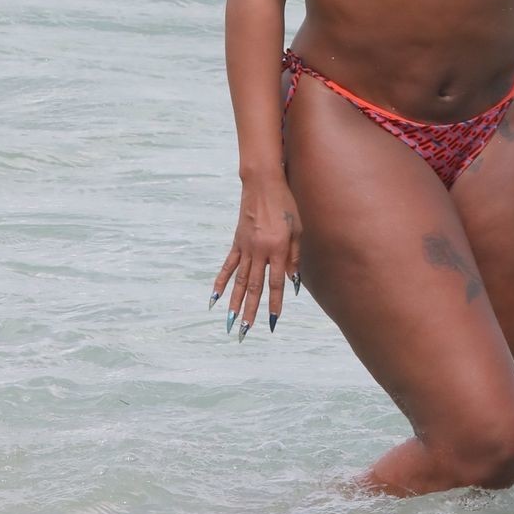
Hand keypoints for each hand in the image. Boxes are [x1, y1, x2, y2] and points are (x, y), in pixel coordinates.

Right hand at [209, 172, 301, 340]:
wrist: (263, 183)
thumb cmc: (286, 205)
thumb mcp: (298, 229)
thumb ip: (295, 256)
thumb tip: (293, 282)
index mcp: (277, 249)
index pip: (276, 282)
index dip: (275, 303)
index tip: (273, 321)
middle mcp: (259, 251)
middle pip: (254, 286)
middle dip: (250, 310)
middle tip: (246, 330)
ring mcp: (245, 247)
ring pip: (239, 280)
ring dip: (235, 302)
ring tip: (231, 321)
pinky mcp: (237, 242)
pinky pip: (228, 265)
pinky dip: (222, 282)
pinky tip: (216, 297)